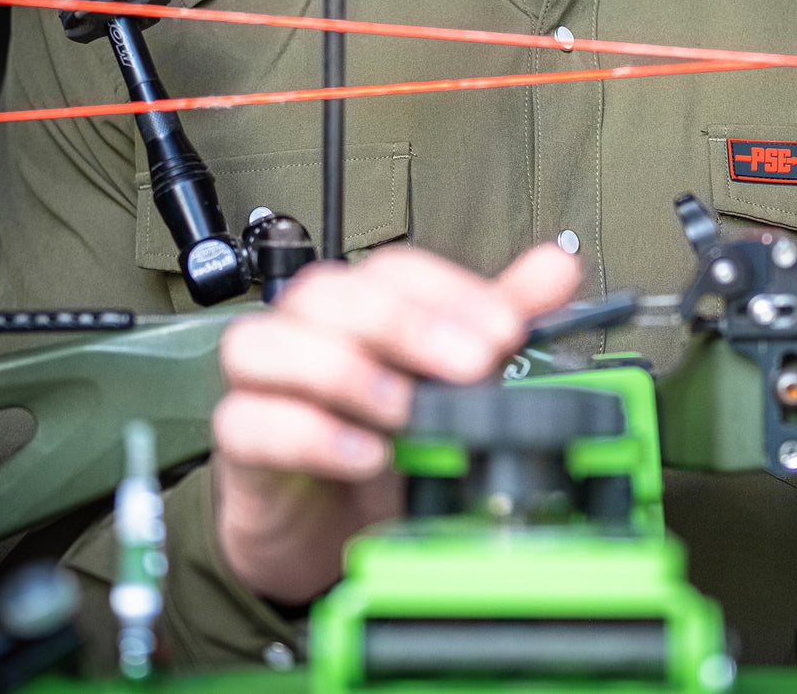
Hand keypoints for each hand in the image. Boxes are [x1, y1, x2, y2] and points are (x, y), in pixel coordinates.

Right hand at [212, 243, 579, 603]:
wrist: (327, 528)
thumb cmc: (383, 440)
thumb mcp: (450, 385)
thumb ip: (498, 324)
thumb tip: (557, 267)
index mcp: (356, 308)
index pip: (390, 271)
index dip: (448, 291)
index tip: (506, 328)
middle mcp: (302, 333)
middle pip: (327, 294)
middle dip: (406, 325)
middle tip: (472, 366)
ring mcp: (261, 386)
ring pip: (263, 344)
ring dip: (344, 371)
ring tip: (405, 410)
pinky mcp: (240, 445)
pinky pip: (247, 422)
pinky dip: (309, 435)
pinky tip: (365, 456)